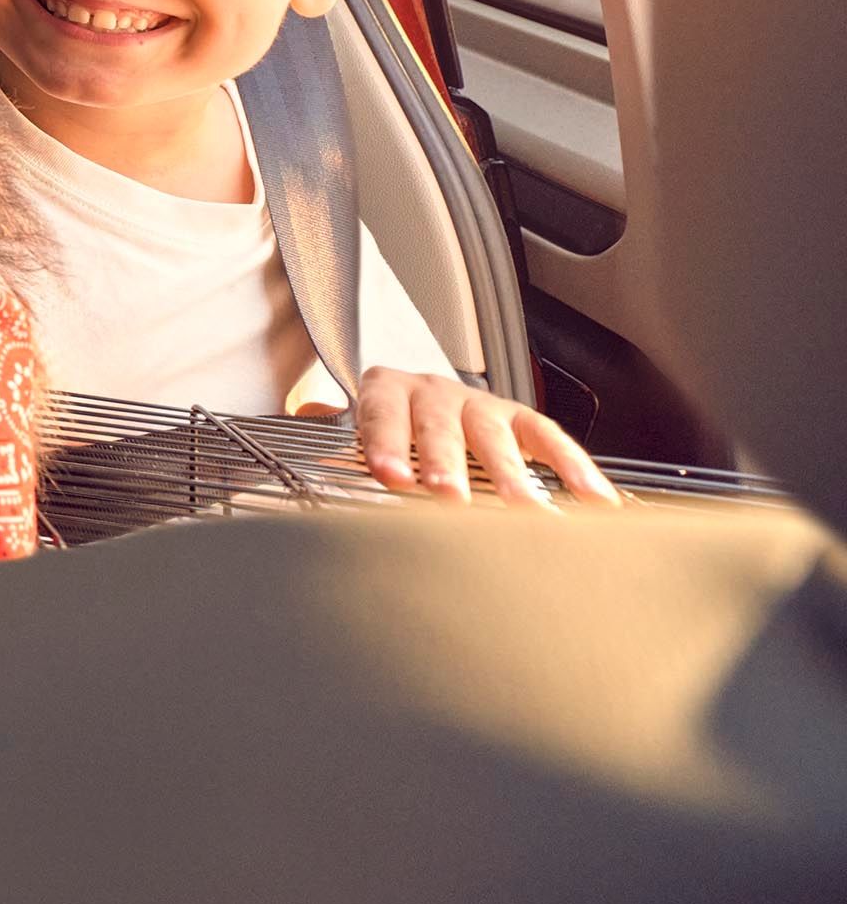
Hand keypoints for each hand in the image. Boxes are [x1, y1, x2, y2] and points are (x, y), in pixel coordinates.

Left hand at [343, 366, 621, 508]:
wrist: (418, 397)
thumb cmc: (385, 430)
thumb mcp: (354, 436)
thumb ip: (334, 451)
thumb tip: (312, 465)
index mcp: (385, 392)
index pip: (381, 417)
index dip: (385, 446)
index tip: (390, 477)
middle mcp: (433, 392)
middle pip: (438, 426)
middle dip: (446, 463)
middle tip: (450, 497)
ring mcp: (480, 403)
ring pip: (494, 436)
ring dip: (509, 474)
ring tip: (524, 511)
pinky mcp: (520, 418)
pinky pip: (548, 439)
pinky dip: (572, 468)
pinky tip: (591, 499)